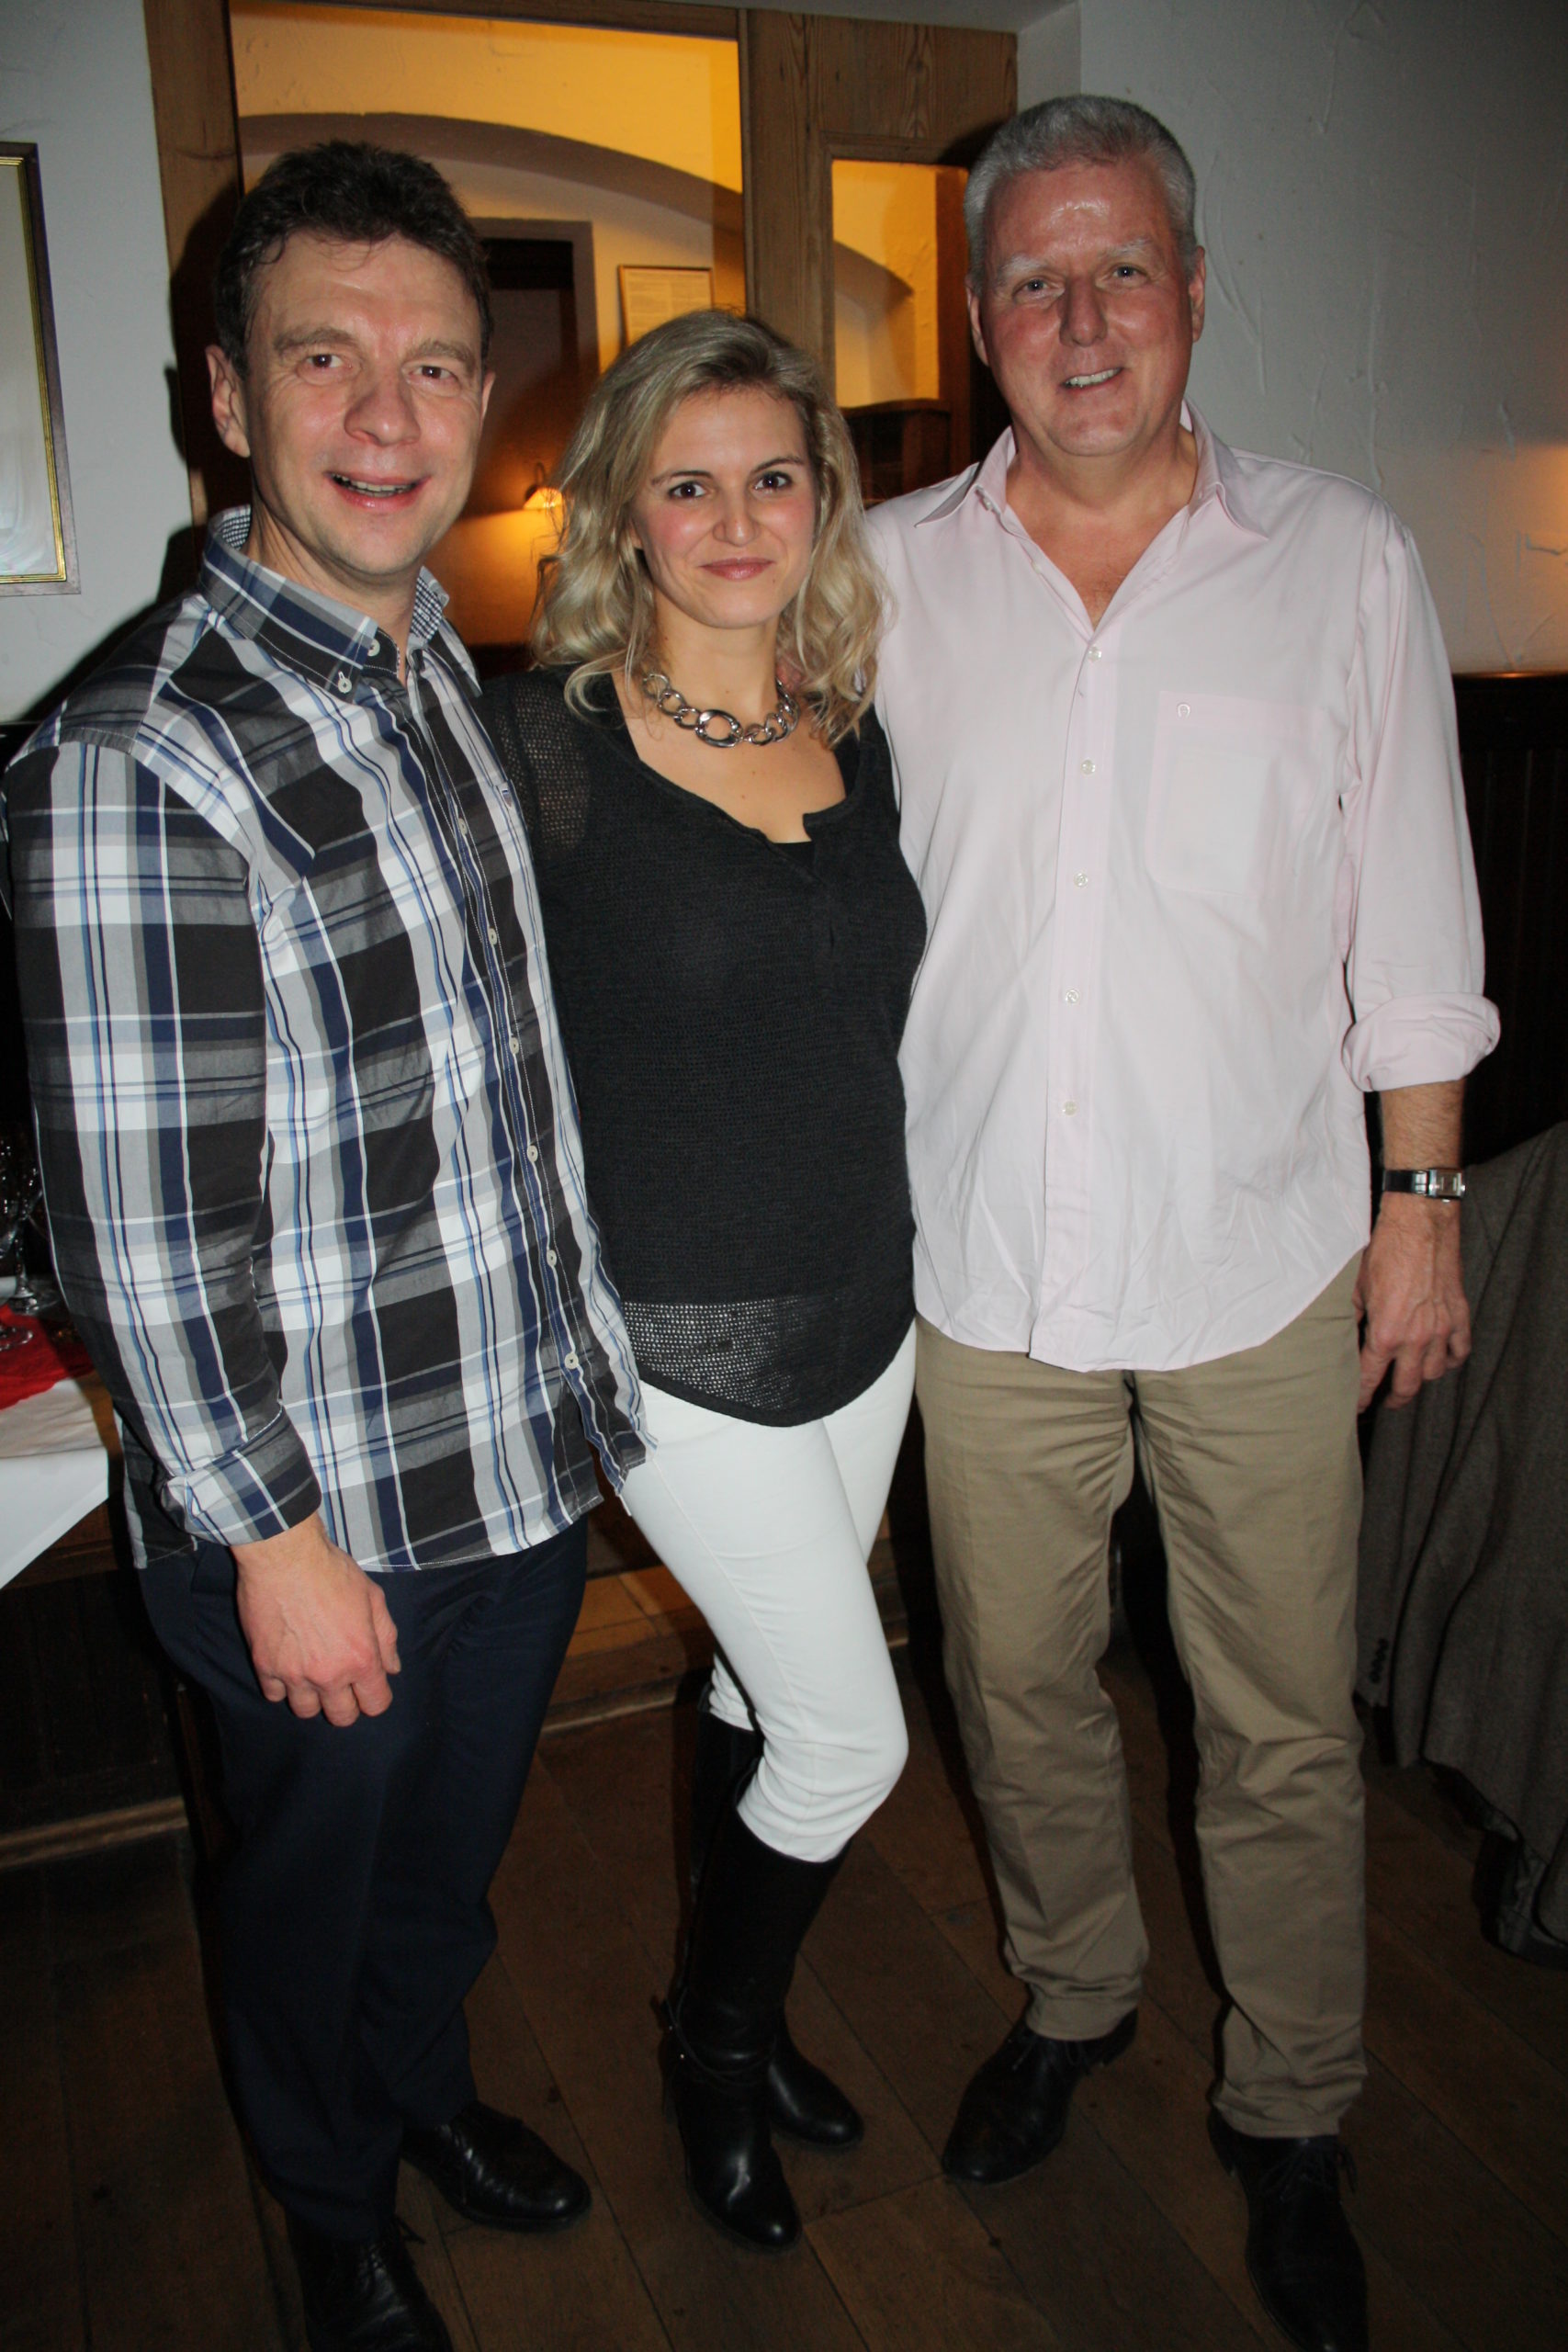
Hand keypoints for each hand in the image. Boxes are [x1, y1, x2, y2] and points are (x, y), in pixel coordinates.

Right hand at [232, 1513, 400, 1724]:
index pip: (375, 1704)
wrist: (284, 1556)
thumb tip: (391, 1668)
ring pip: (305, 1711)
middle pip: (341, 1717)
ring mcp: (294, 1674)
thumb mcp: (373, 1597)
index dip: (375, 1697)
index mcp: (361, 1658)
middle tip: (342, 1685)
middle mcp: (329, 1674)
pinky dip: (282, 1686)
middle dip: (346, 1705)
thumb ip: (386, 1637)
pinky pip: (274, 1695)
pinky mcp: (265, 1665)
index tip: (369, 1687)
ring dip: (312, 1698)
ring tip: (313, 1675)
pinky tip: (288, 1666)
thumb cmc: (332, 1572)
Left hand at [1353, 1194, 1470, 1411]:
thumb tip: (1341, 1336)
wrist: (1420, 1224)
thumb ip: (1352, 1318)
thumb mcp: (1356, 1288)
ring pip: (1435, 1372)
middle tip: (1386, 1402)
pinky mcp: (1460, 1315)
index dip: (1363, 1396)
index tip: (1359, 1406)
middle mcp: (1417, 1337)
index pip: (1371, 1378)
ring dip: (1422, 1378)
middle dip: (1394, 1399)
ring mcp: (1442, 1328)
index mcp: (1386, 1333)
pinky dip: (1451, 1360)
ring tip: (1411, 1377)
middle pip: (1408, 1385)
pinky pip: (1460, 1350)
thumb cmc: (1385, 1251)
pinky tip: (1442, 1360)